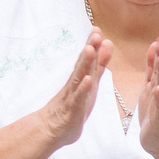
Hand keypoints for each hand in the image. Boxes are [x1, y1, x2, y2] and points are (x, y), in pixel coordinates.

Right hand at [39, 30, 111, 153]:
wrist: (52, 129)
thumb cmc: (73, 106)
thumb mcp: (90, 83)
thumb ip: (99, 65)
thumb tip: (106, 44)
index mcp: (82, 78)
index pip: (88, 59)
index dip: (93, 44)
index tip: (97, 29)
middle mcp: (76, 84)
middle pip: (83, 64)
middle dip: (90, 48)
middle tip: (95, 33)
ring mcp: (73, 96)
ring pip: (79, 77)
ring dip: (85, 63)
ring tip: (90, 49)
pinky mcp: (73, 109)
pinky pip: (79, 98)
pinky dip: (83, 89)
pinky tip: (88, 80)